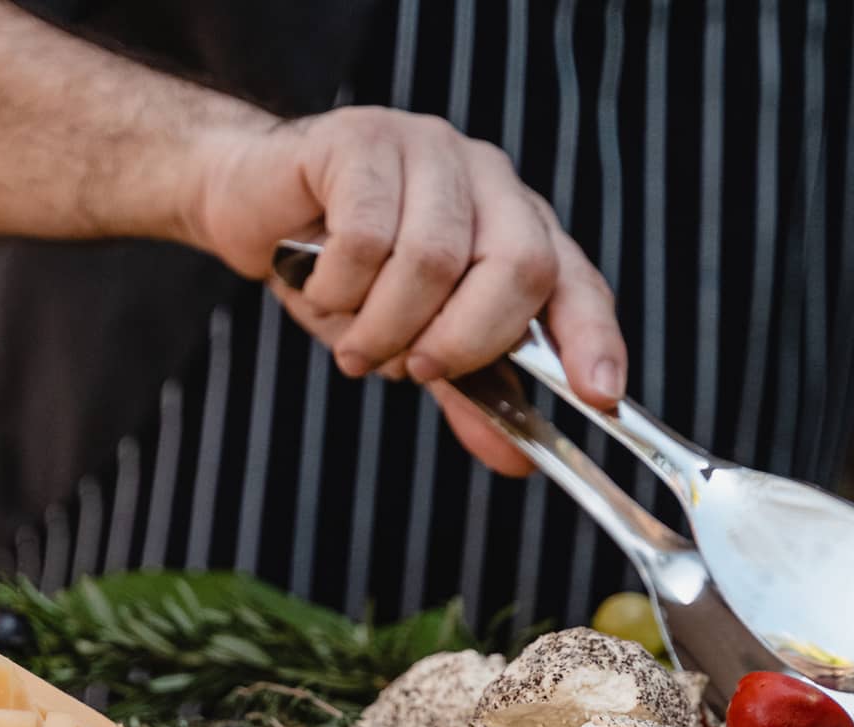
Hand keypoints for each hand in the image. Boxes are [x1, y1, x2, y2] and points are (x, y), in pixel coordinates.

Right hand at [187, 106, 625, 475]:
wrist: (255, 205)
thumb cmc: (344, 273)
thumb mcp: (414, 342)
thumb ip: (469, 392)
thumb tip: (519, 460)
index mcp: (515, 226)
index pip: (575, 282)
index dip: (592, 339)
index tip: (597, 398)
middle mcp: (486, 181)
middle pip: (516, 266)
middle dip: (463, 341)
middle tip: (415, 369)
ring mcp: (428, 151)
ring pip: (432, 259)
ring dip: (383, 325)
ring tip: (353, 341)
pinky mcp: (362, 139)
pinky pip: (364, 235)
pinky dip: (338, 288)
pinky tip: (321, 288)